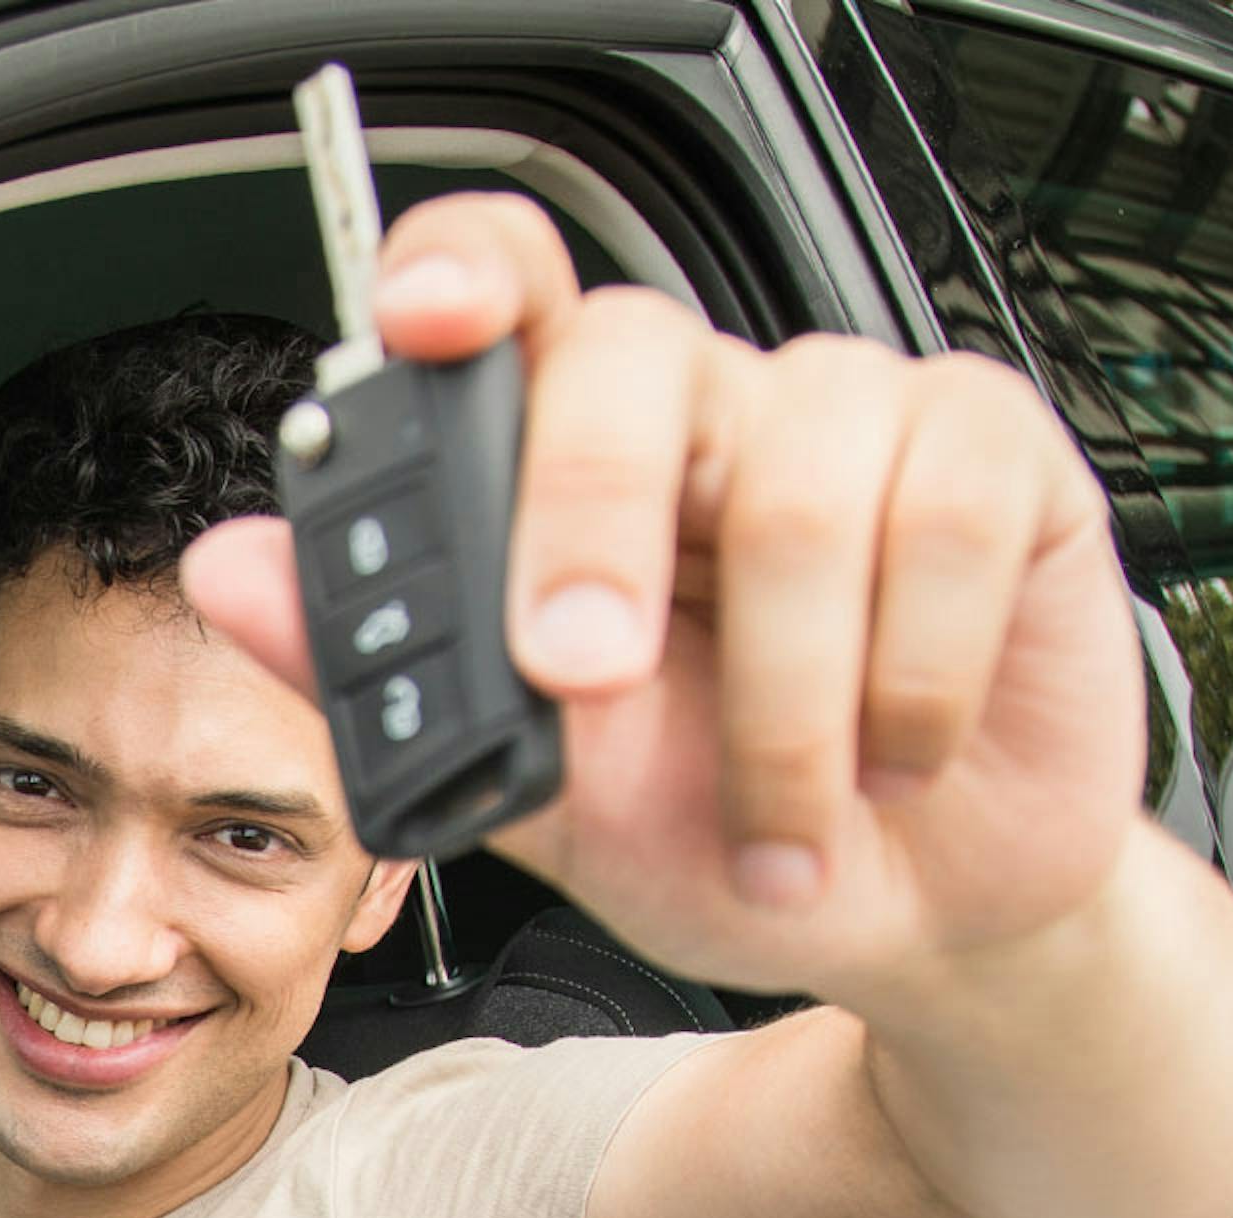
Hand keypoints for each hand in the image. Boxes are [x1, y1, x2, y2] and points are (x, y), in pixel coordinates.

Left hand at [181, 193, 1147, 1004]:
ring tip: (772, 818)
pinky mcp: (997, 467)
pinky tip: (891, 758)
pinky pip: (944, 518)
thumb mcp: (530, 792)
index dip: (463, 275)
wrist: (895, 927)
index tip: (425, 324)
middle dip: (589, 525)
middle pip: (636, 356)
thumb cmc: (713, 835)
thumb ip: (386, 683)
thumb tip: (235, 570)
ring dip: (775, 703)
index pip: (508, 291)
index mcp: (567, 458)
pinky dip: (906, 681)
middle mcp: (705, 413)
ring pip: (796, 476)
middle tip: (582, 676)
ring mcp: (855, 423)